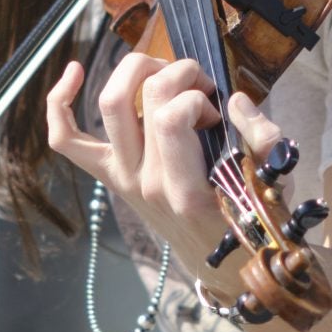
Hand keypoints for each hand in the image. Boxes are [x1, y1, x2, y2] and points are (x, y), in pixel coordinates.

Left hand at [45, 54, 285, 271]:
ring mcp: (121, 177)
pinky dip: (60, 102)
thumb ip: (263, 138)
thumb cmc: (247, 218)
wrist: (218, 261)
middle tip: (201, 85)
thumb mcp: (271, 183)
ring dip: (137, 71)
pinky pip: (66, 138)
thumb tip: (236, 100)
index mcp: (186, 188)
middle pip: (145, 97)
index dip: (196, 97)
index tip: (217, 111)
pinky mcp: (107, 174)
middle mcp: (146, 182)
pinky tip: (72, 71)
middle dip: (178, 72)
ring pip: (109, 103)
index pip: (173, 117)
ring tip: (164, 75)